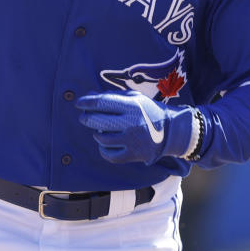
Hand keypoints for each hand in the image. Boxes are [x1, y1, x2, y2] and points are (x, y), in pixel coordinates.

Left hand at [75, 92, 195, 164]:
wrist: (171, 131)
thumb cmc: (149, 112)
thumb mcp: (135, 99)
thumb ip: (113, 96)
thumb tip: (90, 95)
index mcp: (132, 106)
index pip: (102, 102)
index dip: (87, 102)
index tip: (79, 103)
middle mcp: (131, 123)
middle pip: (98, 121)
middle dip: (86, 118)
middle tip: (83, 117)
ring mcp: (131, 140)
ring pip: (101, 138)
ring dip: (96, 133)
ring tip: (99, 130)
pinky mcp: (132, 155)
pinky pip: (109, 154)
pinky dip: (103, 149)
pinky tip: (105, 144)